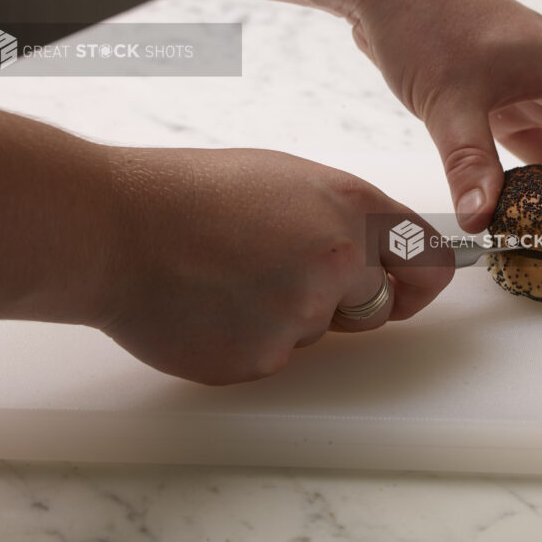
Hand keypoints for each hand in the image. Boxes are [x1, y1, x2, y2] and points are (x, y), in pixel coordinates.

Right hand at [98, 146, 452, 384]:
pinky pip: (277, 358)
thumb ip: (347, 221)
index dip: (421, 279)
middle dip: (345, 299)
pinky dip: (250, 340)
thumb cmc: (193, 195)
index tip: (413, 287)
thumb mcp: (289, 181)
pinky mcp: (262, 361)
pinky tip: (212, 307)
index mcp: (350, 210)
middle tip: (281, 269)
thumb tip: (383, 258)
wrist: (113, 231)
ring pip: (320, 332)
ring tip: (230, 279)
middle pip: (378, 305)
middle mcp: (338, 264)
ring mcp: (301, 317)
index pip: (427, 259)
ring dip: (288, 317)